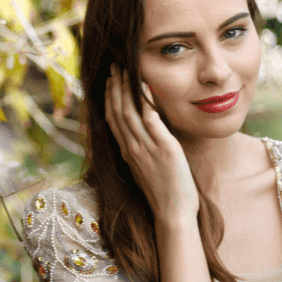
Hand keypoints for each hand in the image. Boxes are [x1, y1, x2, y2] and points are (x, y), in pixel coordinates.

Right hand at [105, 64, 199, 225]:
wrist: (172, 213)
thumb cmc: (163, 194)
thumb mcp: (146, 169)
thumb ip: (142, 151)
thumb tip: (143, 135)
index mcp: (127, 152)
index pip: (112, 119)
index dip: (109, 98)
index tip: (110, 81)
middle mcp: (132, 148)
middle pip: (117, 111)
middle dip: (114, 87)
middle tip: (114, 67)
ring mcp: (146, 148)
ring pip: (129, 112)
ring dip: (125, 88)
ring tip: (126, 71)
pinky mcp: (164, 148)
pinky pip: (151, 119)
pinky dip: (146, 100)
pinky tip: (146, 86)